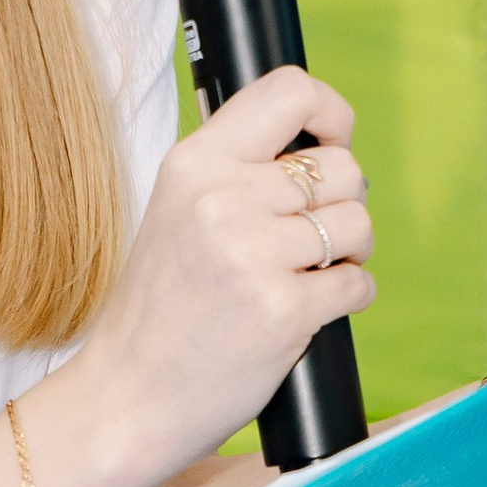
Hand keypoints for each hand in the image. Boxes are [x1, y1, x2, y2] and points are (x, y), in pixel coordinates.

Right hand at [65, 64, 371, 482]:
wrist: (128, 396)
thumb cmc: (161, 308)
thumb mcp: (178, 212)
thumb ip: (237, 171)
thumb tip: (321, 145)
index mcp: (194, 163)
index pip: (290, 90)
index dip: (331, 113)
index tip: (331, 142)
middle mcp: (223, 199)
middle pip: (342, 167)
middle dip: (341, 204)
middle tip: (308, 238)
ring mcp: (254, 255)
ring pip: (358, 224)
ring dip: (347, 252)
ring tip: (305, 274)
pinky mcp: (285, 310)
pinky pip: (358, 283)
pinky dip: (346, 298)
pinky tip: (305, 310)